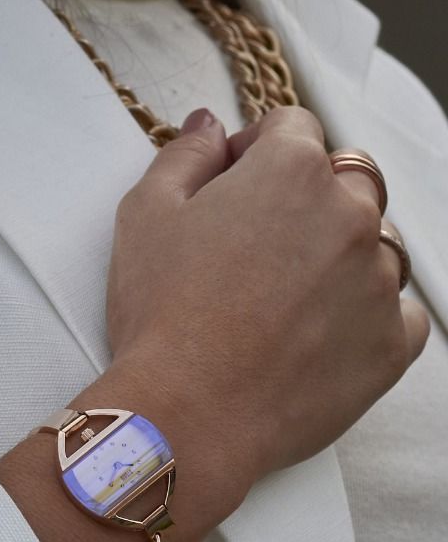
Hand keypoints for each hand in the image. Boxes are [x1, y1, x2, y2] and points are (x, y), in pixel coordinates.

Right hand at [104, 105, 430, 501]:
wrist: (187, 414)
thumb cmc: (160, 317)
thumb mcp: (144, 218)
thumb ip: (183, 156)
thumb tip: (211, 126)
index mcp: (290, 172)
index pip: (292, 128)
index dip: (255, 154)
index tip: (229, 191)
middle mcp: (351, 215)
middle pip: (344, 182)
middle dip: (304, 202)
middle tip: (250, 253)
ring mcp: (379, 281)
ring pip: (373, 248)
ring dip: (336, 260)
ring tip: (278, 304)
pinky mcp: (391, 344)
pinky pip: (398, 314)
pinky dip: (365, 318)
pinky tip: (314, 338)